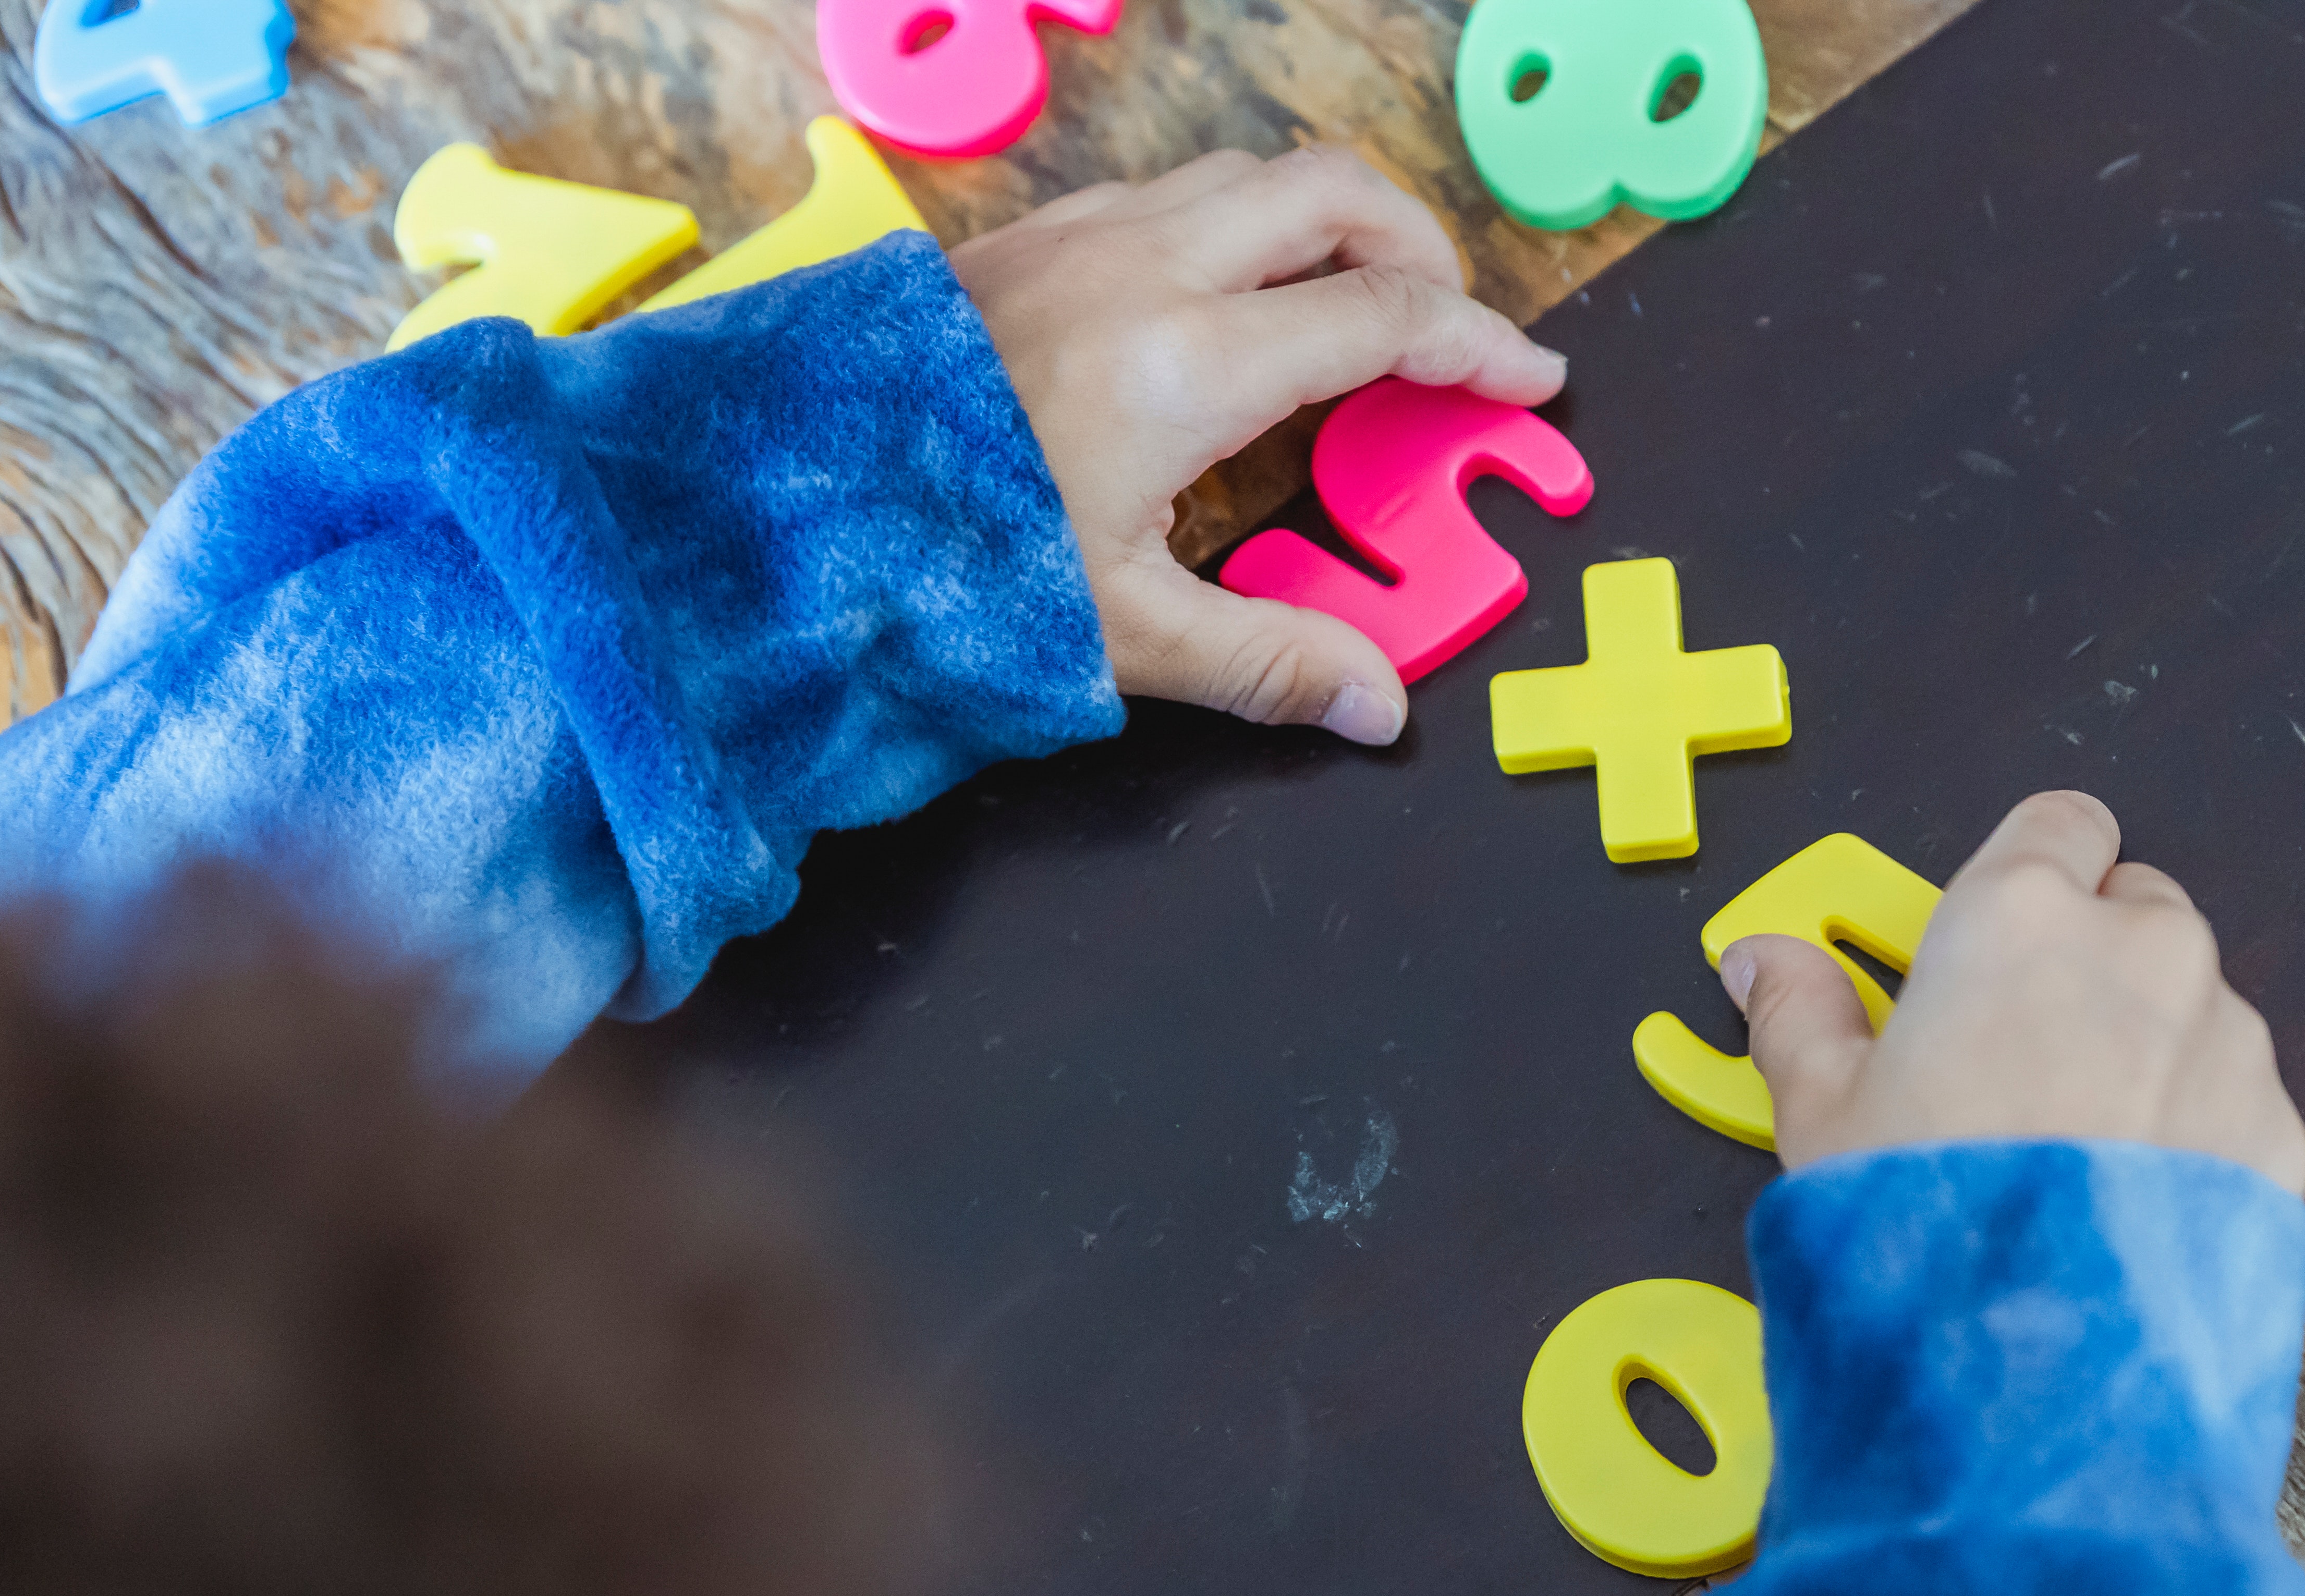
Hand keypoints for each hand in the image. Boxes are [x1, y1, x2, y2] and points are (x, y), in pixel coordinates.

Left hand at [950, 146, 1566, 745]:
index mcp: (1190, 364)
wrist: (776, 501)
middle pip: (1334, 194)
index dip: (1480, 346)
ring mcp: (1080, 236)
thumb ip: (1266, 659)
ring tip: (1352, 311)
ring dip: (1327, 225)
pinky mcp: (1028, 238)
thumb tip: (1376, 708)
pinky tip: (1228, 307)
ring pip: (1250, 178)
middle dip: (1419, 248)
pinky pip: (1170, 195)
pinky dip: (1237, 228)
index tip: (1528, 380)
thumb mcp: (1121, 632)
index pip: (1386, 318)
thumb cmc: (940, 564)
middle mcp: (1146, 269)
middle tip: (1447, 331)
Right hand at [1723, 792, 2304, 1192]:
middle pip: (2134, 908)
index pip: (2061, 822)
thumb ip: (1799, 1014)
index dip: (2032, 870)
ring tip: (2073, 1150)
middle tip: (2020, 1054)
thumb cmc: (1921, 1215)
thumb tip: (1762, 962)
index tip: (1998, 930)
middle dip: (2090, 959)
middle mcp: (2143, 949)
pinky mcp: (2276, 1125)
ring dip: (2148, 1045)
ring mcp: (2226, 1036)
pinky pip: (2235, 1098)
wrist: (2034, 1359)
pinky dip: (2194, 1131)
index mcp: (2022, 914)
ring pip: (2193, 1005)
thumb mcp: (1821, 1111)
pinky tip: (2127, 1205)